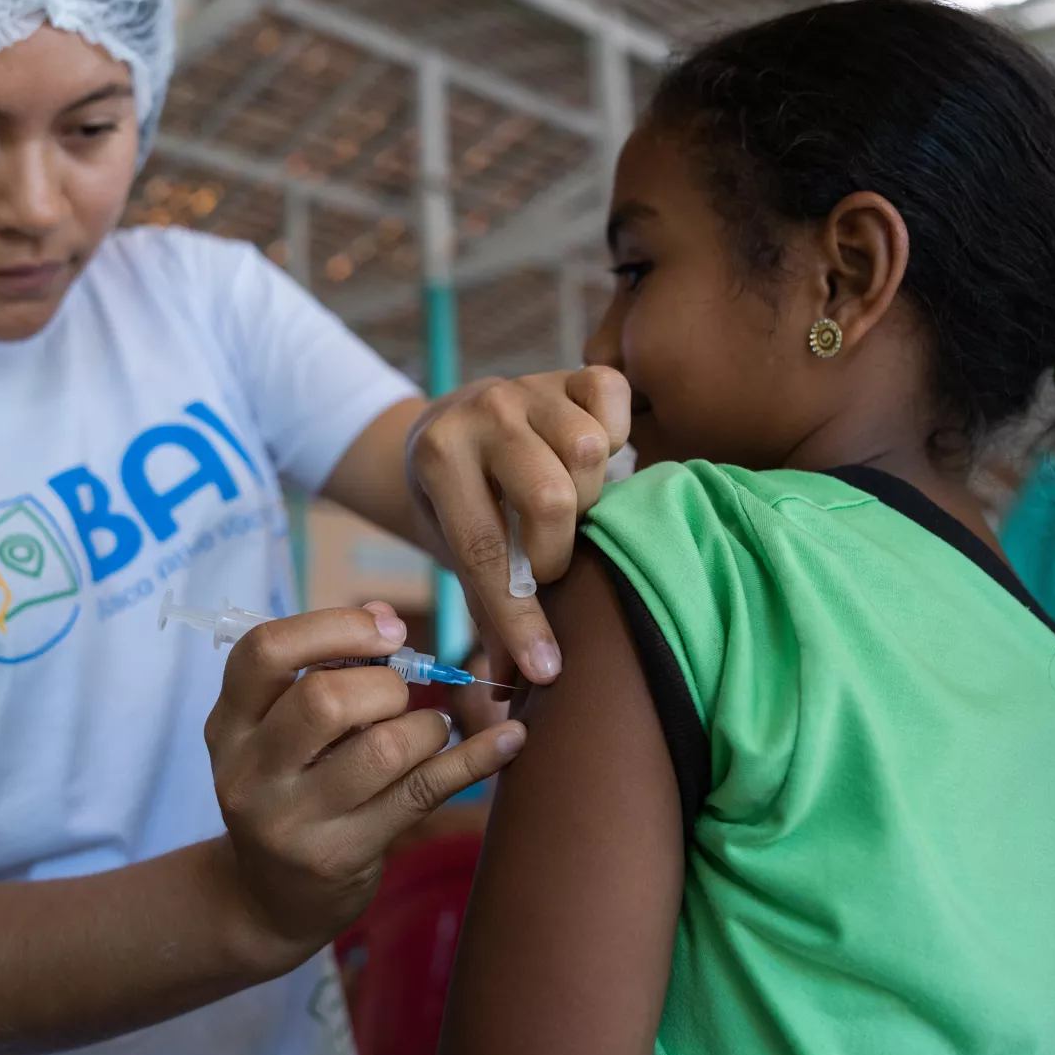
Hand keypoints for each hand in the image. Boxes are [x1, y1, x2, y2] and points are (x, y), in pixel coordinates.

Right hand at [204, 603, 524, 965]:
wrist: (265, 901)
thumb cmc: (288, 789)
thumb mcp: (281, 730)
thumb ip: (326, 667)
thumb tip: (386, 617)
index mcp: (228, 724)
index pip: (264, 652)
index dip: (333, 627)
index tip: (388, 633)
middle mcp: (249, 772)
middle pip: (324, 699)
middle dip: (384, 686)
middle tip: (400, 698)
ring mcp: (292, 821)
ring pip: (383, 748)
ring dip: (425, 727)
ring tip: (426, 733)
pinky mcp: (341, 857)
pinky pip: (422, 793)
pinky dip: (475, 759)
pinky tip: (511, 740)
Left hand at [408, 367, 631, 684]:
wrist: (445, 428)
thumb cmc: (456, 502)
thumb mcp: (452, 546)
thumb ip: (486, 606)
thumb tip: (518, 682)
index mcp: (439, 457)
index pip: (487, 549)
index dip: (521, 617)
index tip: (547, 667)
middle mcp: (483, 412)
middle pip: (549, 497)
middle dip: (555, 551)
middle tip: (545, 563)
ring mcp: (527, 386)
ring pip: (587, 450)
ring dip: (587, 496)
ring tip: (568, 511)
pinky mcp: (568, 373)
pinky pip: (612, 396)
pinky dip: (615, 431)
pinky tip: (592, 461)